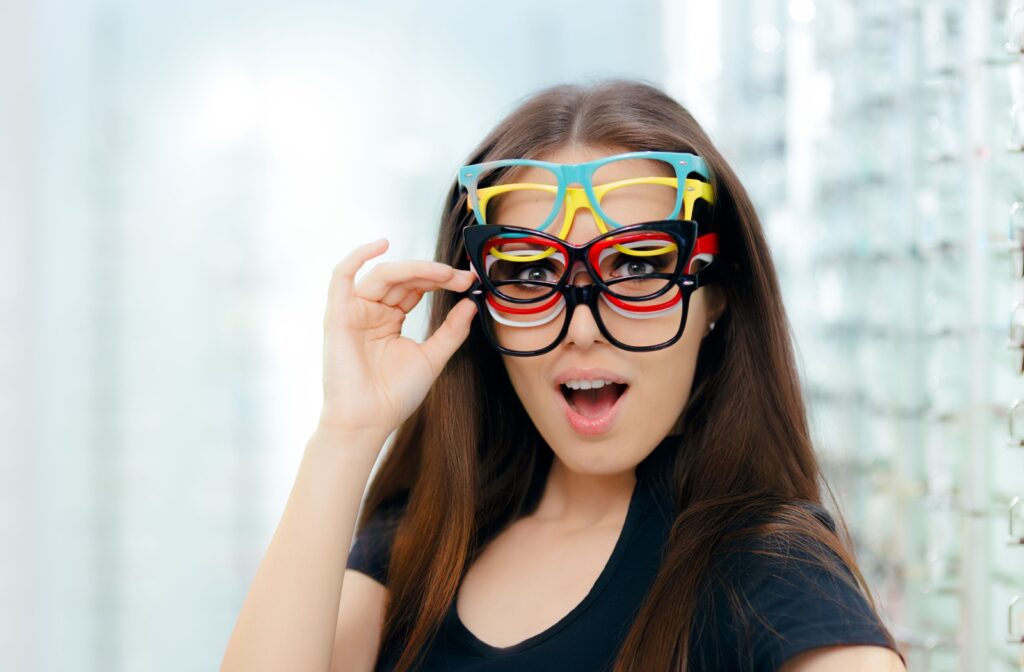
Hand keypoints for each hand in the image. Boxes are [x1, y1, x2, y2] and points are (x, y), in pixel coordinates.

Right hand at [317, 238, 476, 439]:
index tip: (469, 281)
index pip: (416, 288)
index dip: (442, 280)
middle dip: (434, 274)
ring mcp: (354, 311)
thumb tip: (471, 303)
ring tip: (443, 273)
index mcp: (390, 319)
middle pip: (403, 278)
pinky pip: (341, 276)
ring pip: (383, 274)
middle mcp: (371, 311)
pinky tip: (382, 244)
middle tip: (461, 277)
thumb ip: (451, 330)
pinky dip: (358, 256)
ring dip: (415, 269)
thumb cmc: (395, 395)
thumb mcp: (432, 357)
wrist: (368, 421)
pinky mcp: (339, 315)